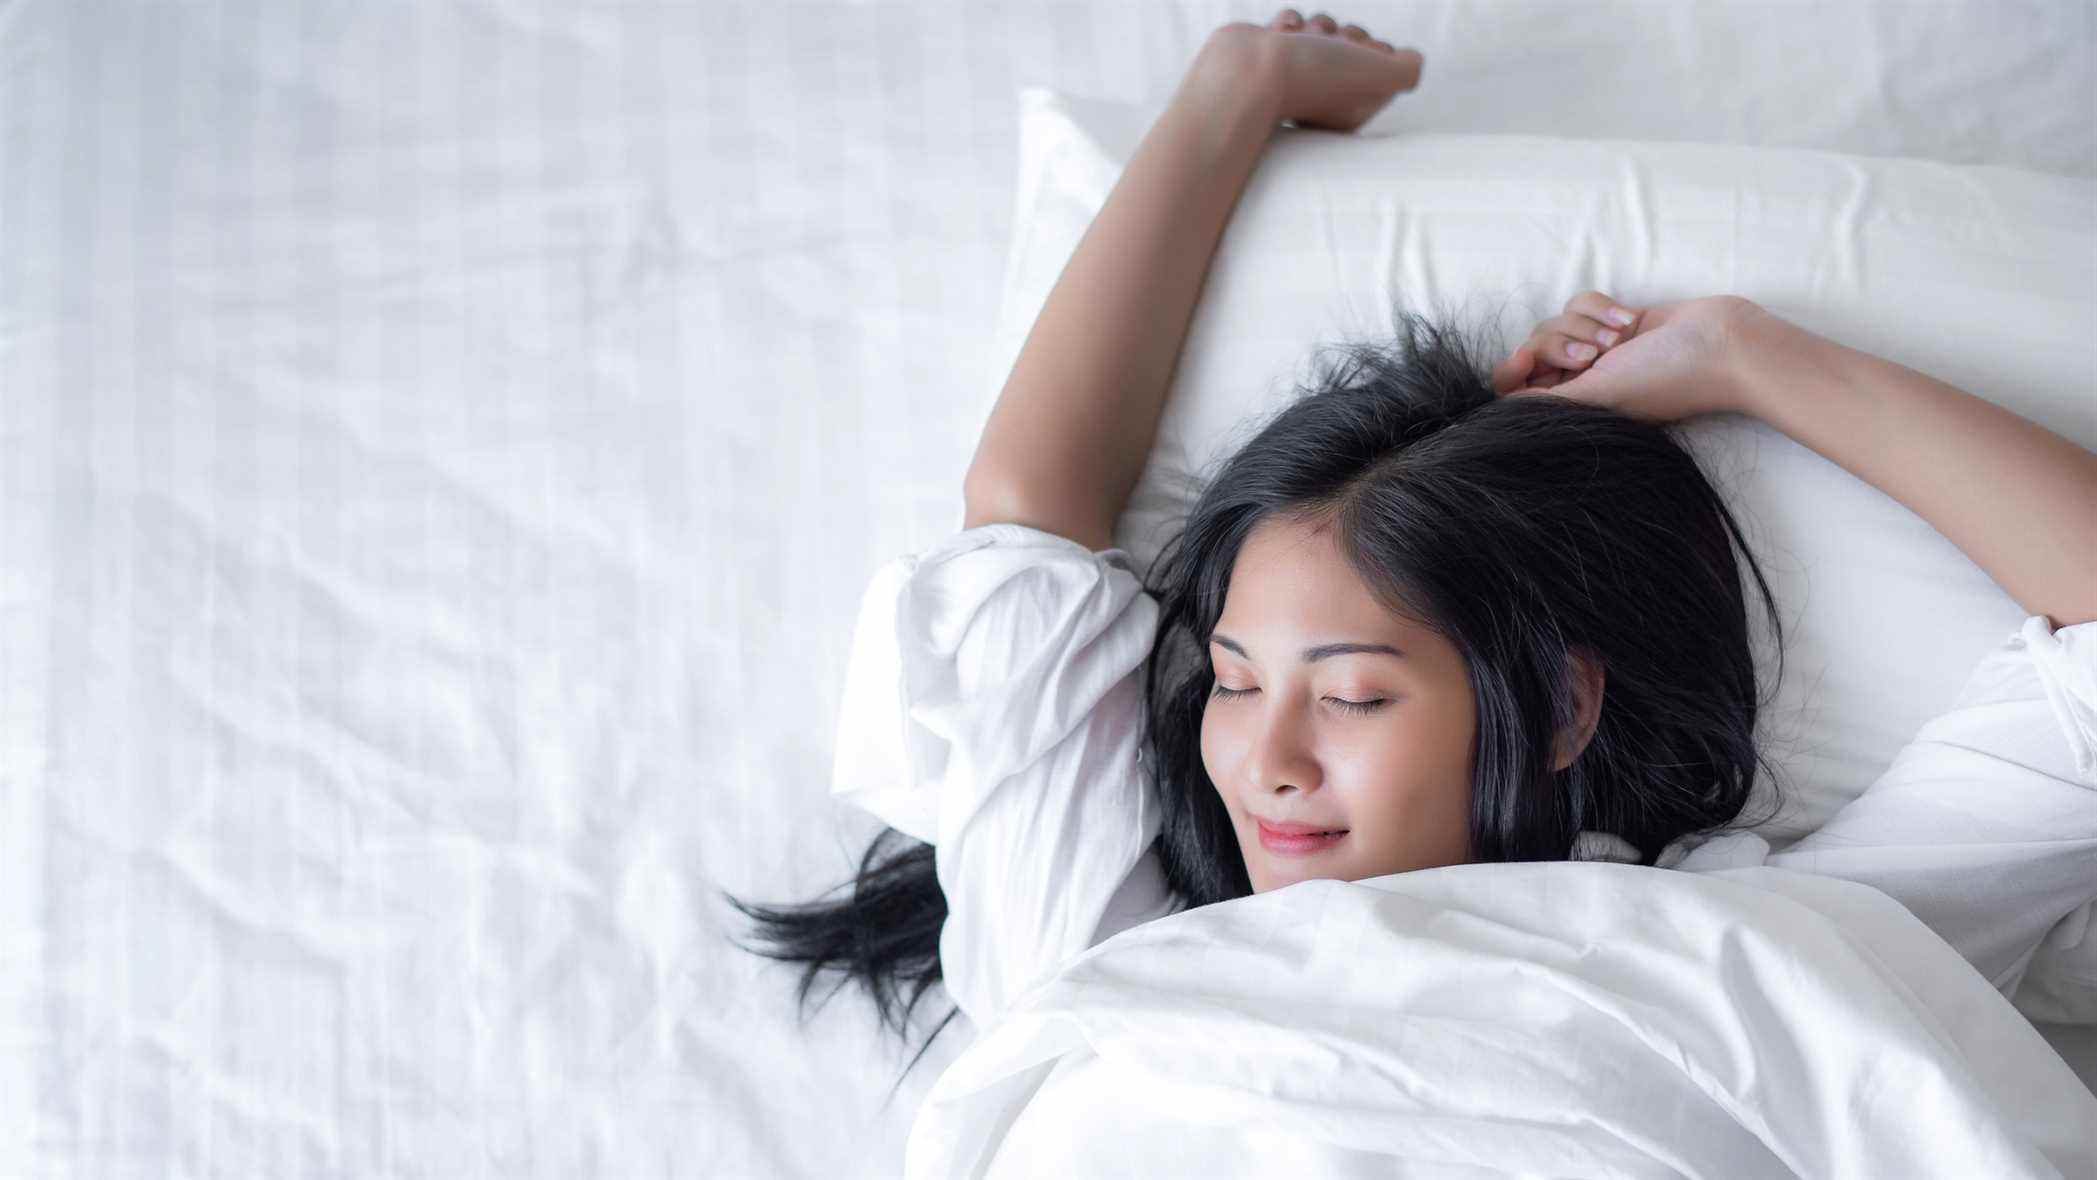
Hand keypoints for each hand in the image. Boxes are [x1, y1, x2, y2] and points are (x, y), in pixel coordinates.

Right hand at [1208, 10, 1424, 133]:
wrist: (1249, 72)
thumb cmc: (1316, 76)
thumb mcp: (1384, 76)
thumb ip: (1410, 69)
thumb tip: (1409, 58)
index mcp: (1349, 112)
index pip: (1379, 63)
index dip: (1375, 49)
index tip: (1361, 58)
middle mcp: (1321, 98)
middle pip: (1353, 43)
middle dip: (1346, 34)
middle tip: (1333, 48)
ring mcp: (1292, 78)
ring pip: (1324, 29)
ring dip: (1318, 24)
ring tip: (1303, 41)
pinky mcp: (1267, 58)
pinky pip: (1291, 25)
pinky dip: (1289, 22)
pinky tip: (1281, 36)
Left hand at [1491, 292, 1767, 423]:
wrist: (1721, 342)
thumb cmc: (1665, 377)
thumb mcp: (1597, 396)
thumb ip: (1545, 404)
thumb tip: (1497, 416)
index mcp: (1573, 407)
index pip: (1515, 390)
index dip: (1512, 372)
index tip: (1524, 362)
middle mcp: (1580, 381)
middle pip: (1532, 349)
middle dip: (1560, 343)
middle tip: (1596, 354)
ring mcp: (1597, 350)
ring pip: (1556, 321)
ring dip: (1586, 325)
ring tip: (1621, 337)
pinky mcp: (1612, 321)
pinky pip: (1581, 303)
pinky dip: (1601, 307)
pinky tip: (1630, 320)